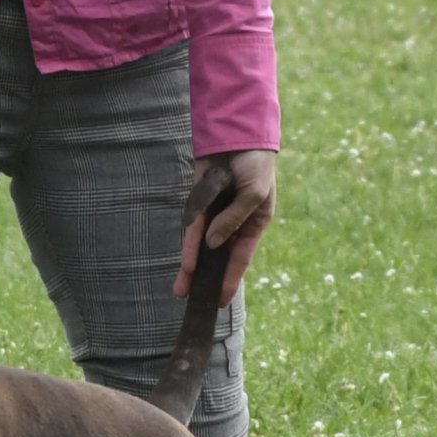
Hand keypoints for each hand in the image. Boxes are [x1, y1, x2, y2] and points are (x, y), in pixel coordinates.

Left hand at [173, 149, 276, 299]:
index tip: (221, 302)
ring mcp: (213, 212)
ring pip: (201, 246)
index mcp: (254, 223)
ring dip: (192, 266)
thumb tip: (214, 245)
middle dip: (206, 279)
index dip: (231, 279)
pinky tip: (186, 261)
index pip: (241, 257)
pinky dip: (189, 243)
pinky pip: (192, 226)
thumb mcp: (254, 194)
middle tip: (194, 303)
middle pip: (218, 256)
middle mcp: (232, 222)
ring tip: (181, 289)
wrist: (238, 133)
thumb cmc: (256, 165)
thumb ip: (234, 220)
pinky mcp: (198, 200)